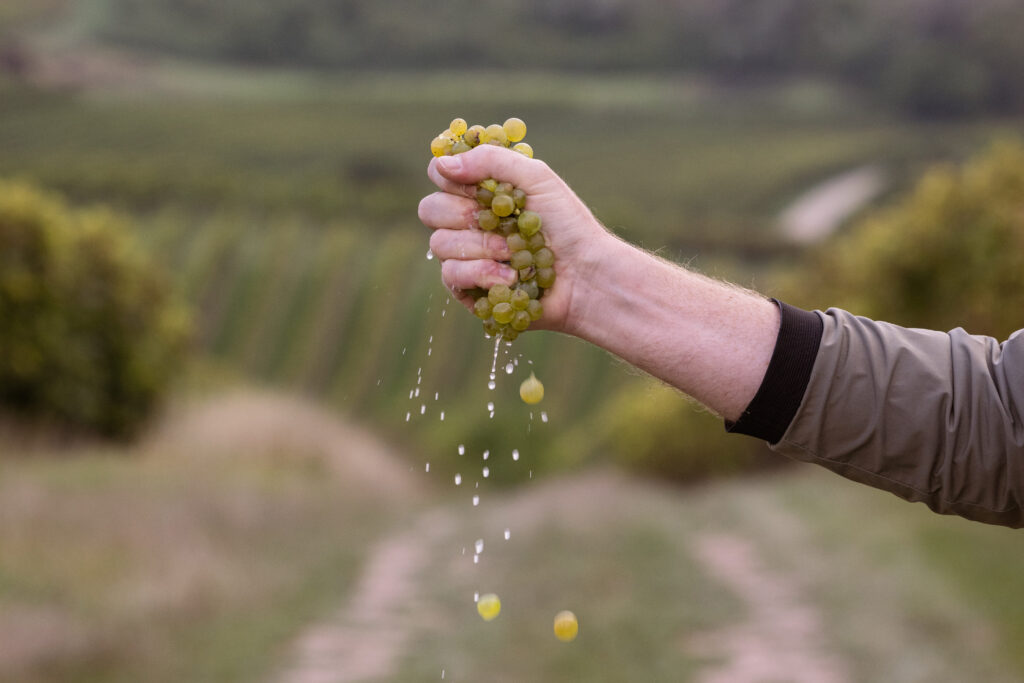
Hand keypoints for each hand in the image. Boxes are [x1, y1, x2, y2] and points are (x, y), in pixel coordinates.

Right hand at [418, 144, 611, 333]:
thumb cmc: (568, 225)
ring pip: (439, 244)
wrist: (585, 277)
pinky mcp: (469, 288)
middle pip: (430, 209)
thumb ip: (490, 161)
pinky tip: (510, 277)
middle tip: (499, 222)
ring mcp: (466, 256)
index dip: (450, 177)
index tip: (476, 186)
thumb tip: (442, 163)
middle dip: (463, 215)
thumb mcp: (536, 178)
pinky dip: (482, 273)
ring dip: (480, 246)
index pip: (440, 174)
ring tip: (513, 253)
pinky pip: (451, 275)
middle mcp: (468, 222)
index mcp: (481, 191)